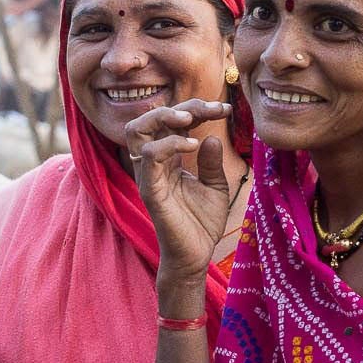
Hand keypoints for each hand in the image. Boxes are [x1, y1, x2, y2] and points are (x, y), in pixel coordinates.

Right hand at [124, 100, 231, 285]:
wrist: (195, 256)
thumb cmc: (201, 223)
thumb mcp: (215, 186)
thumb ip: (211, 162)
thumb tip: (211, 136)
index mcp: (167, 159)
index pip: (172, 123)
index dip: (197, 110)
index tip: (226, 110)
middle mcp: (152, 163)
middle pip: (148, 118)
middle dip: (179, 107)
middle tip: (210, 108)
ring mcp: (148, 175)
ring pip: (137, 130)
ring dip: (164, 116)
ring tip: (192, 119)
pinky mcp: (150, 189)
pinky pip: (149, 156)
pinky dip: (170, 143)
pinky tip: (193, 144)